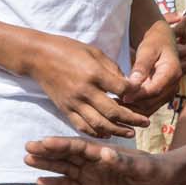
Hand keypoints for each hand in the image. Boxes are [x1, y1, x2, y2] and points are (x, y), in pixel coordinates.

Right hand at [23, 34, 146, 138]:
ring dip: (117, 131)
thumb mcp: (94, 52)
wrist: (39, 56)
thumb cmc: (68, 50)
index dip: (134, 93)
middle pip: (113, 111)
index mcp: (93, 73)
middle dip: (132, 119)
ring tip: (130, 133)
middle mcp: (84, 91)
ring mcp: (73, 102)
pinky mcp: (65, 109)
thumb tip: (129, 85)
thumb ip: (112, 69)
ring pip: (99, 124)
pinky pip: (82, 126)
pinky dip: (96, 133)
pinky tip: (107, 134)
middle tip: (146, 123)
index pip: (121, 89)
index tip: (142, 95)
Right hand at [24, 136, 179, 184]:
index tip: (43, 142)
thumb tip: (104, 154)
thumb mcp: (141, 166)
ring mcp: (91, 174)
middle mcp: (93, 161)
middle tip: (26, 149)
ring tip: (27, 161)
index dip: (60, 144)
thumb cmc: (154, 169)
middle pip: (66, 155)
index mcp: (103, 151)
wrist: (162, 181)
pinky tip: (40, 182)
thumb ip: (122, 162)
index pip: (78, 147)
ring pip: (64, 169)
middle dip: (47, 152)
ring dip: (47, 165)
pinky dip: (56, 184)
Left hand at [121, 19, 181, 116]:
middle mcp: (173, 85)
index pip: (154, 90)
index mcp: (172, 72)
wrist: (164, 42)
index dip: (138, 95)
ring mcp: (169, 92)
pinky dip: (136, 108)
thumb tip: (133, 83)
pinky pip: (149, 107)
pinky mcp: (162, 96)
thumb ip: (141, 66)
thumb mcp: (148, 49)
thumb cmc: (155, 42)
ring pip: (150, 108)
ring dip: (133, 109)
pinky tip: (121, 104)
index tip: (122, 97)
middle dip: (133, 105)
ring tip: (114, 105)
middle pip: (152, 102)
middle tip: (113, 104)